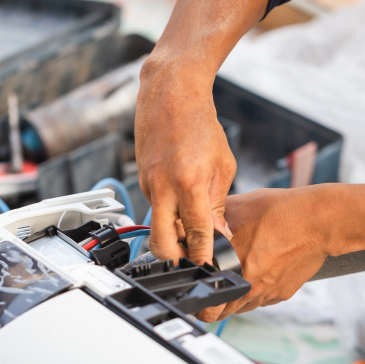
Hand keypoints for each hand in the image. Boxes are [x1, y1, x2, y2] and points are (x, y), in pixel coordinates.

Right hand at [136, 64, 235, 267]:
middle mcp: (162, 187)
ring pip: (157, 225)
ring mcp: (147, 185)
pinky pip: (155, 207)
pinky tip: (182, 205)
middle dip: (175, 260)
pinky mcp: (141, 181)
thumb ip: (218, 203)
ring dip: (173, 234)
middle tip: (192, 262)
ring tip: (193, 232)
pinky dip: (168, 213)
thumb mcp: (222, 165)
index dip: (203, 255)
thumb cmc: (200, 124)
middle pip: (160, 242)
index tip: (209, 269)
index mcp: (188, 182)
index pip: (196, 232)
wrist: (170, 94)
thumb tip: (218, 234)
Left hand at [206, 187, 331, 320]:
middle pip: (222, 312)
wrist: (317, 221)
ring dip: (234, 299)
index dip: (198, 299)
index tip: (197, 293)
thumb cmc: (278, 212)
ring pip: (242, 308)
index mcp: (230, 269)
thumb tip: (192, 223)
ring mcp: (266, 293)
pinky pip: (262, 300)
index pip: (206, 303)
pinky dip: (255, 292)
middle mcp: (248, 287)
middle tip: (211, 289)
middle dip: (213, 304)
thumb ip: (211, 222)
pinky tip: (257, 272)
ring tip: (234, 279)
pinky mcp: (282, 293)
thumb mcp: (235, 209)